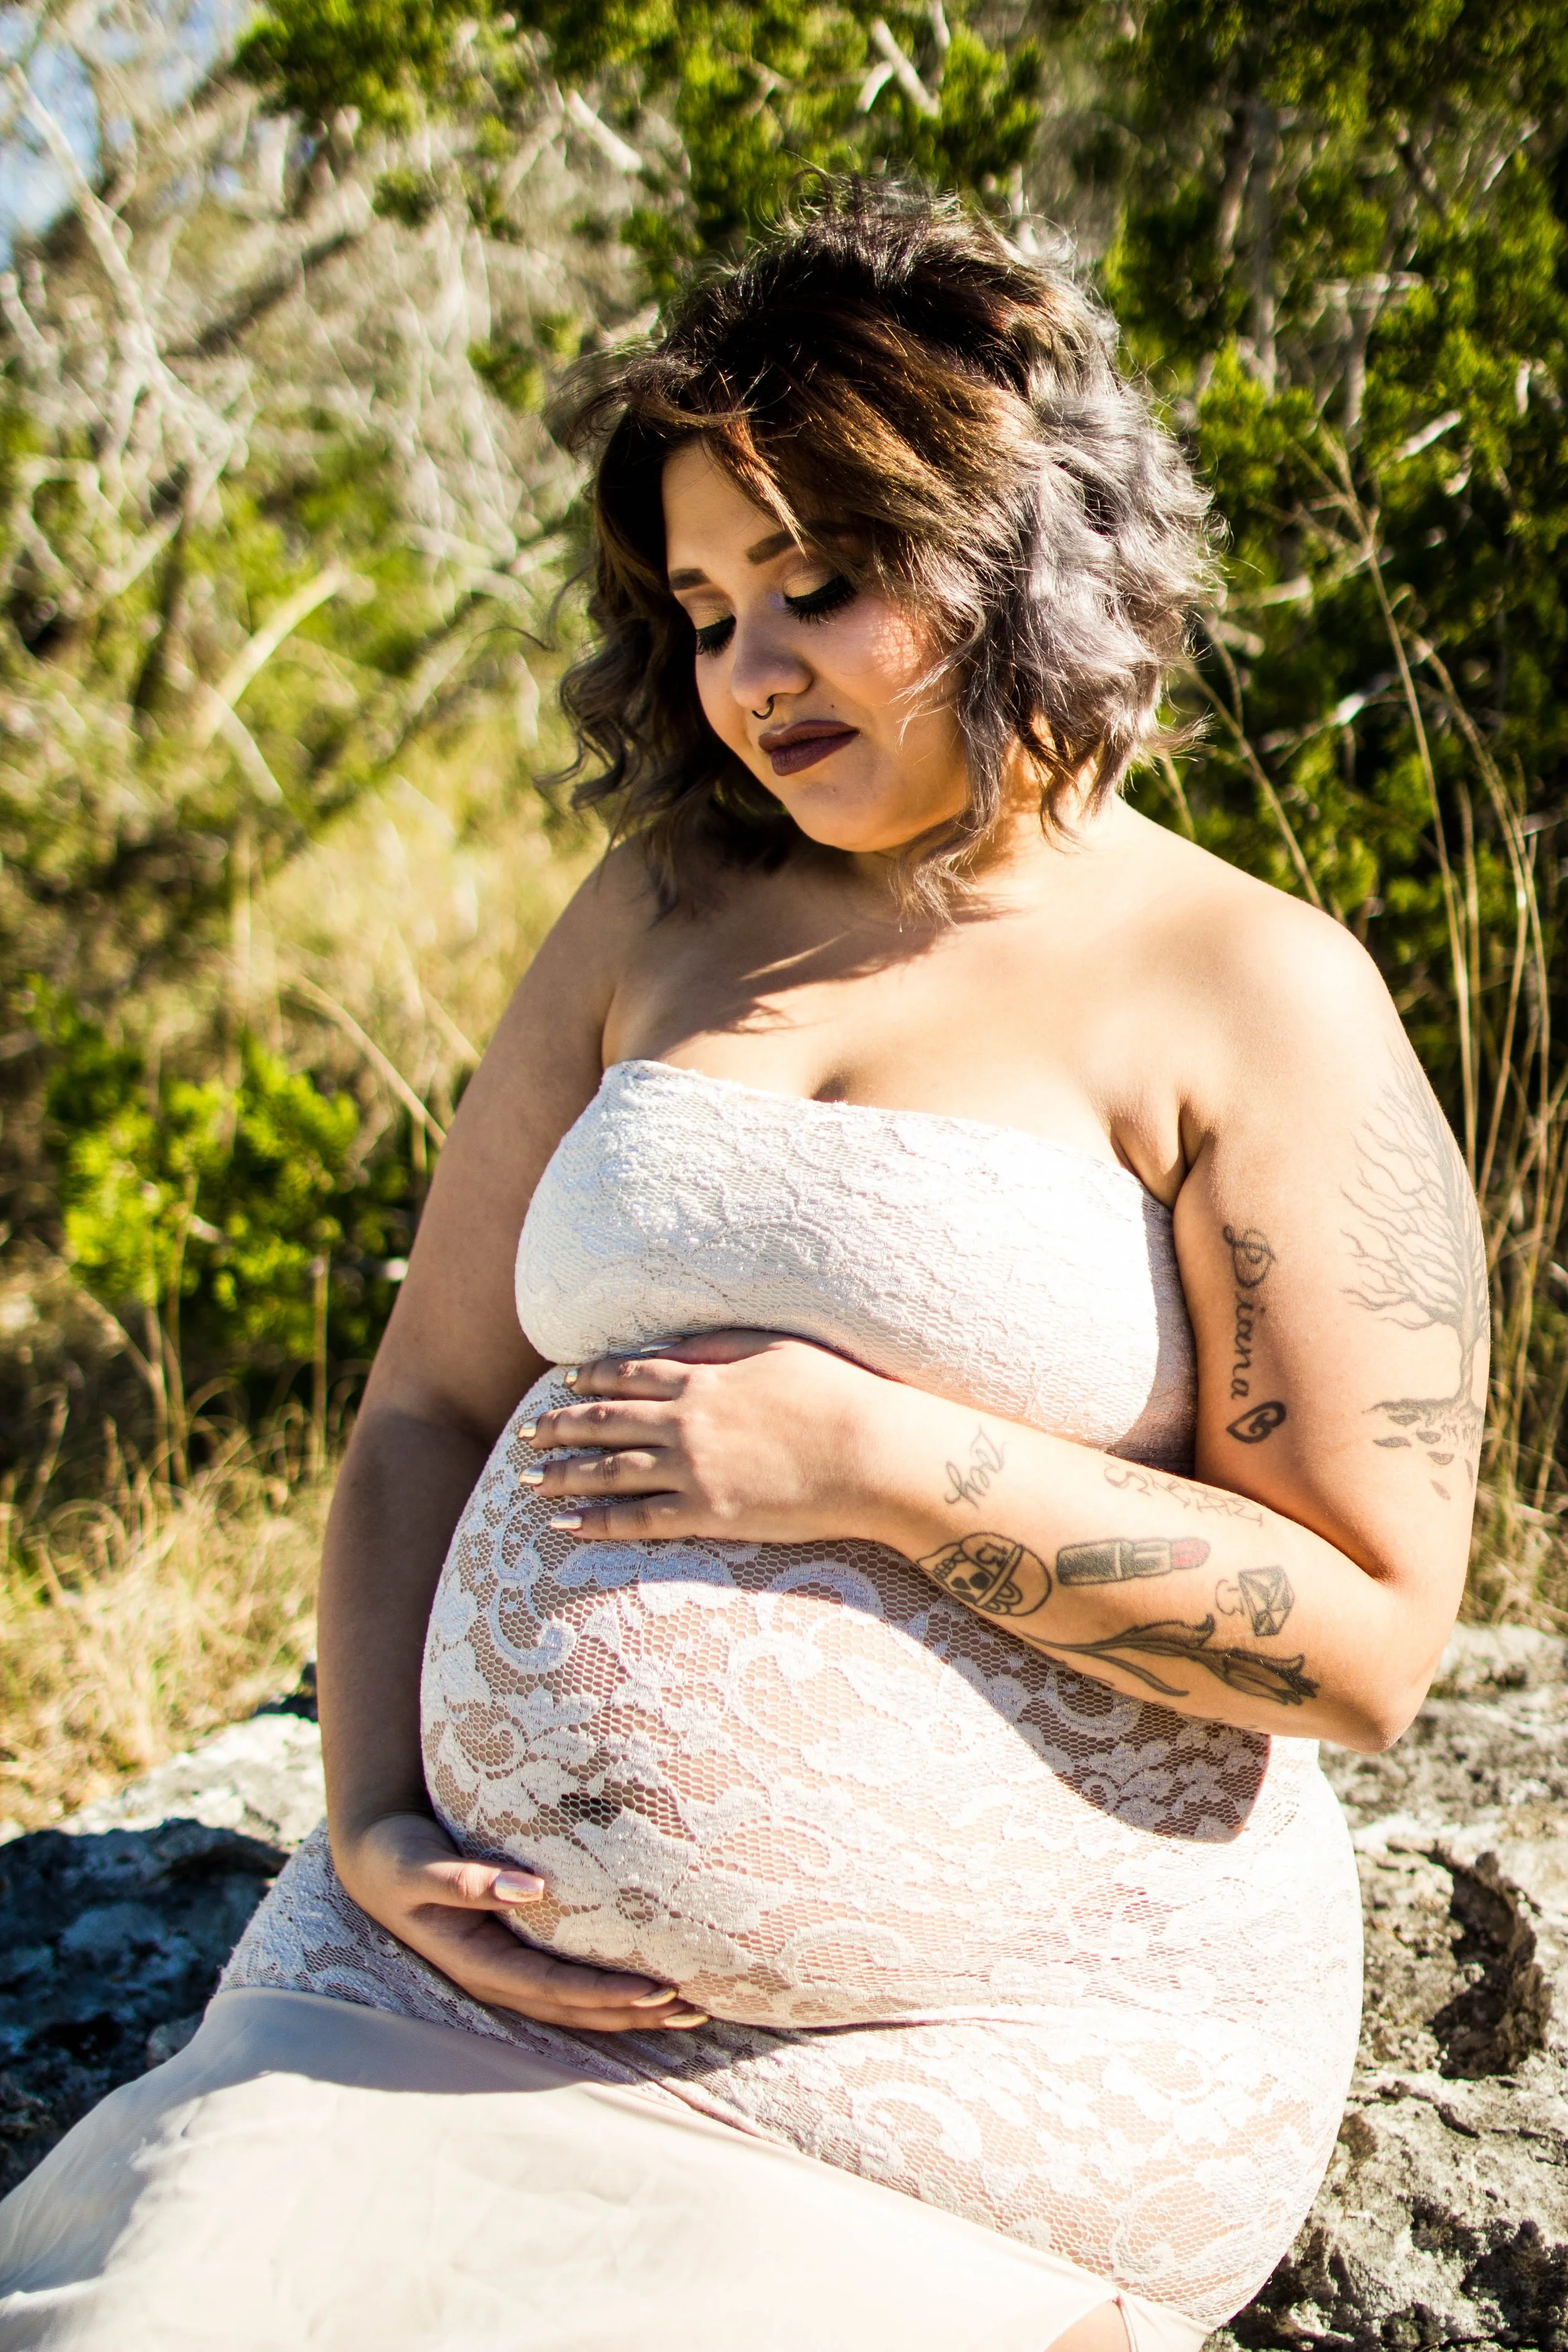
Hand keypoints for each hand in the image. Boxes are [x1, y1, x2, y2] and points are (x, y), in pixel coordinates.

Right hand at [331, 1810, 708, 2030]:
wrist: (375, 1862)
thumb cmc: (397, 1858)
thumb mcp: (420, 1866)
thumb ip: (468, 1880)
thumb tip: (532, 1888)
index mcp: (479, 1961)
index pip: (555, 1987)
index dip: (606, 1992)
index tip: (656, 1989)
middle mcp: (499, 1978)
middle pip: (577, 2009)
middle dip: (636, 2013)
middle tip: (696, 2008)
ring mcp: (509, 1974)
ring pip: (580, 2007)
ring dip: (634, 2013)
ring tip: (692, 2012)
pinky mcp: (518, 1959)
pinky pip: (573, 1987)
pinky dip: (614, 1993)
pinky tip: (652, 1990)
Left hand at [521, 1330, 892, 1544]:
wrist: (869, 1453)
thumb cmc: (835, 1394)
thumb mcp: (775, 1350)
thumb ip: (719, 1347)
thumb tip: (676, 1348)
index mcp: (702, 1379)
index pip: (629, 1376)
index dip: (592, 1379)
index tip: (565, 1382)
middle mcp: (685, 1423)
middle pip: (604, 1423)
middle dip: (560, 1428)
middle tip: (527, 1435)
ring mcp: (692, 1471)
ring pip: (609, 1471)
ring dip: (564, 1476)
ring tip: (529, 1481)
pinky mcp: (706, 1515)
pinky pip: (637, 1520)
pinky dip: (596, 1522)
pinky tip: (566, 1526)